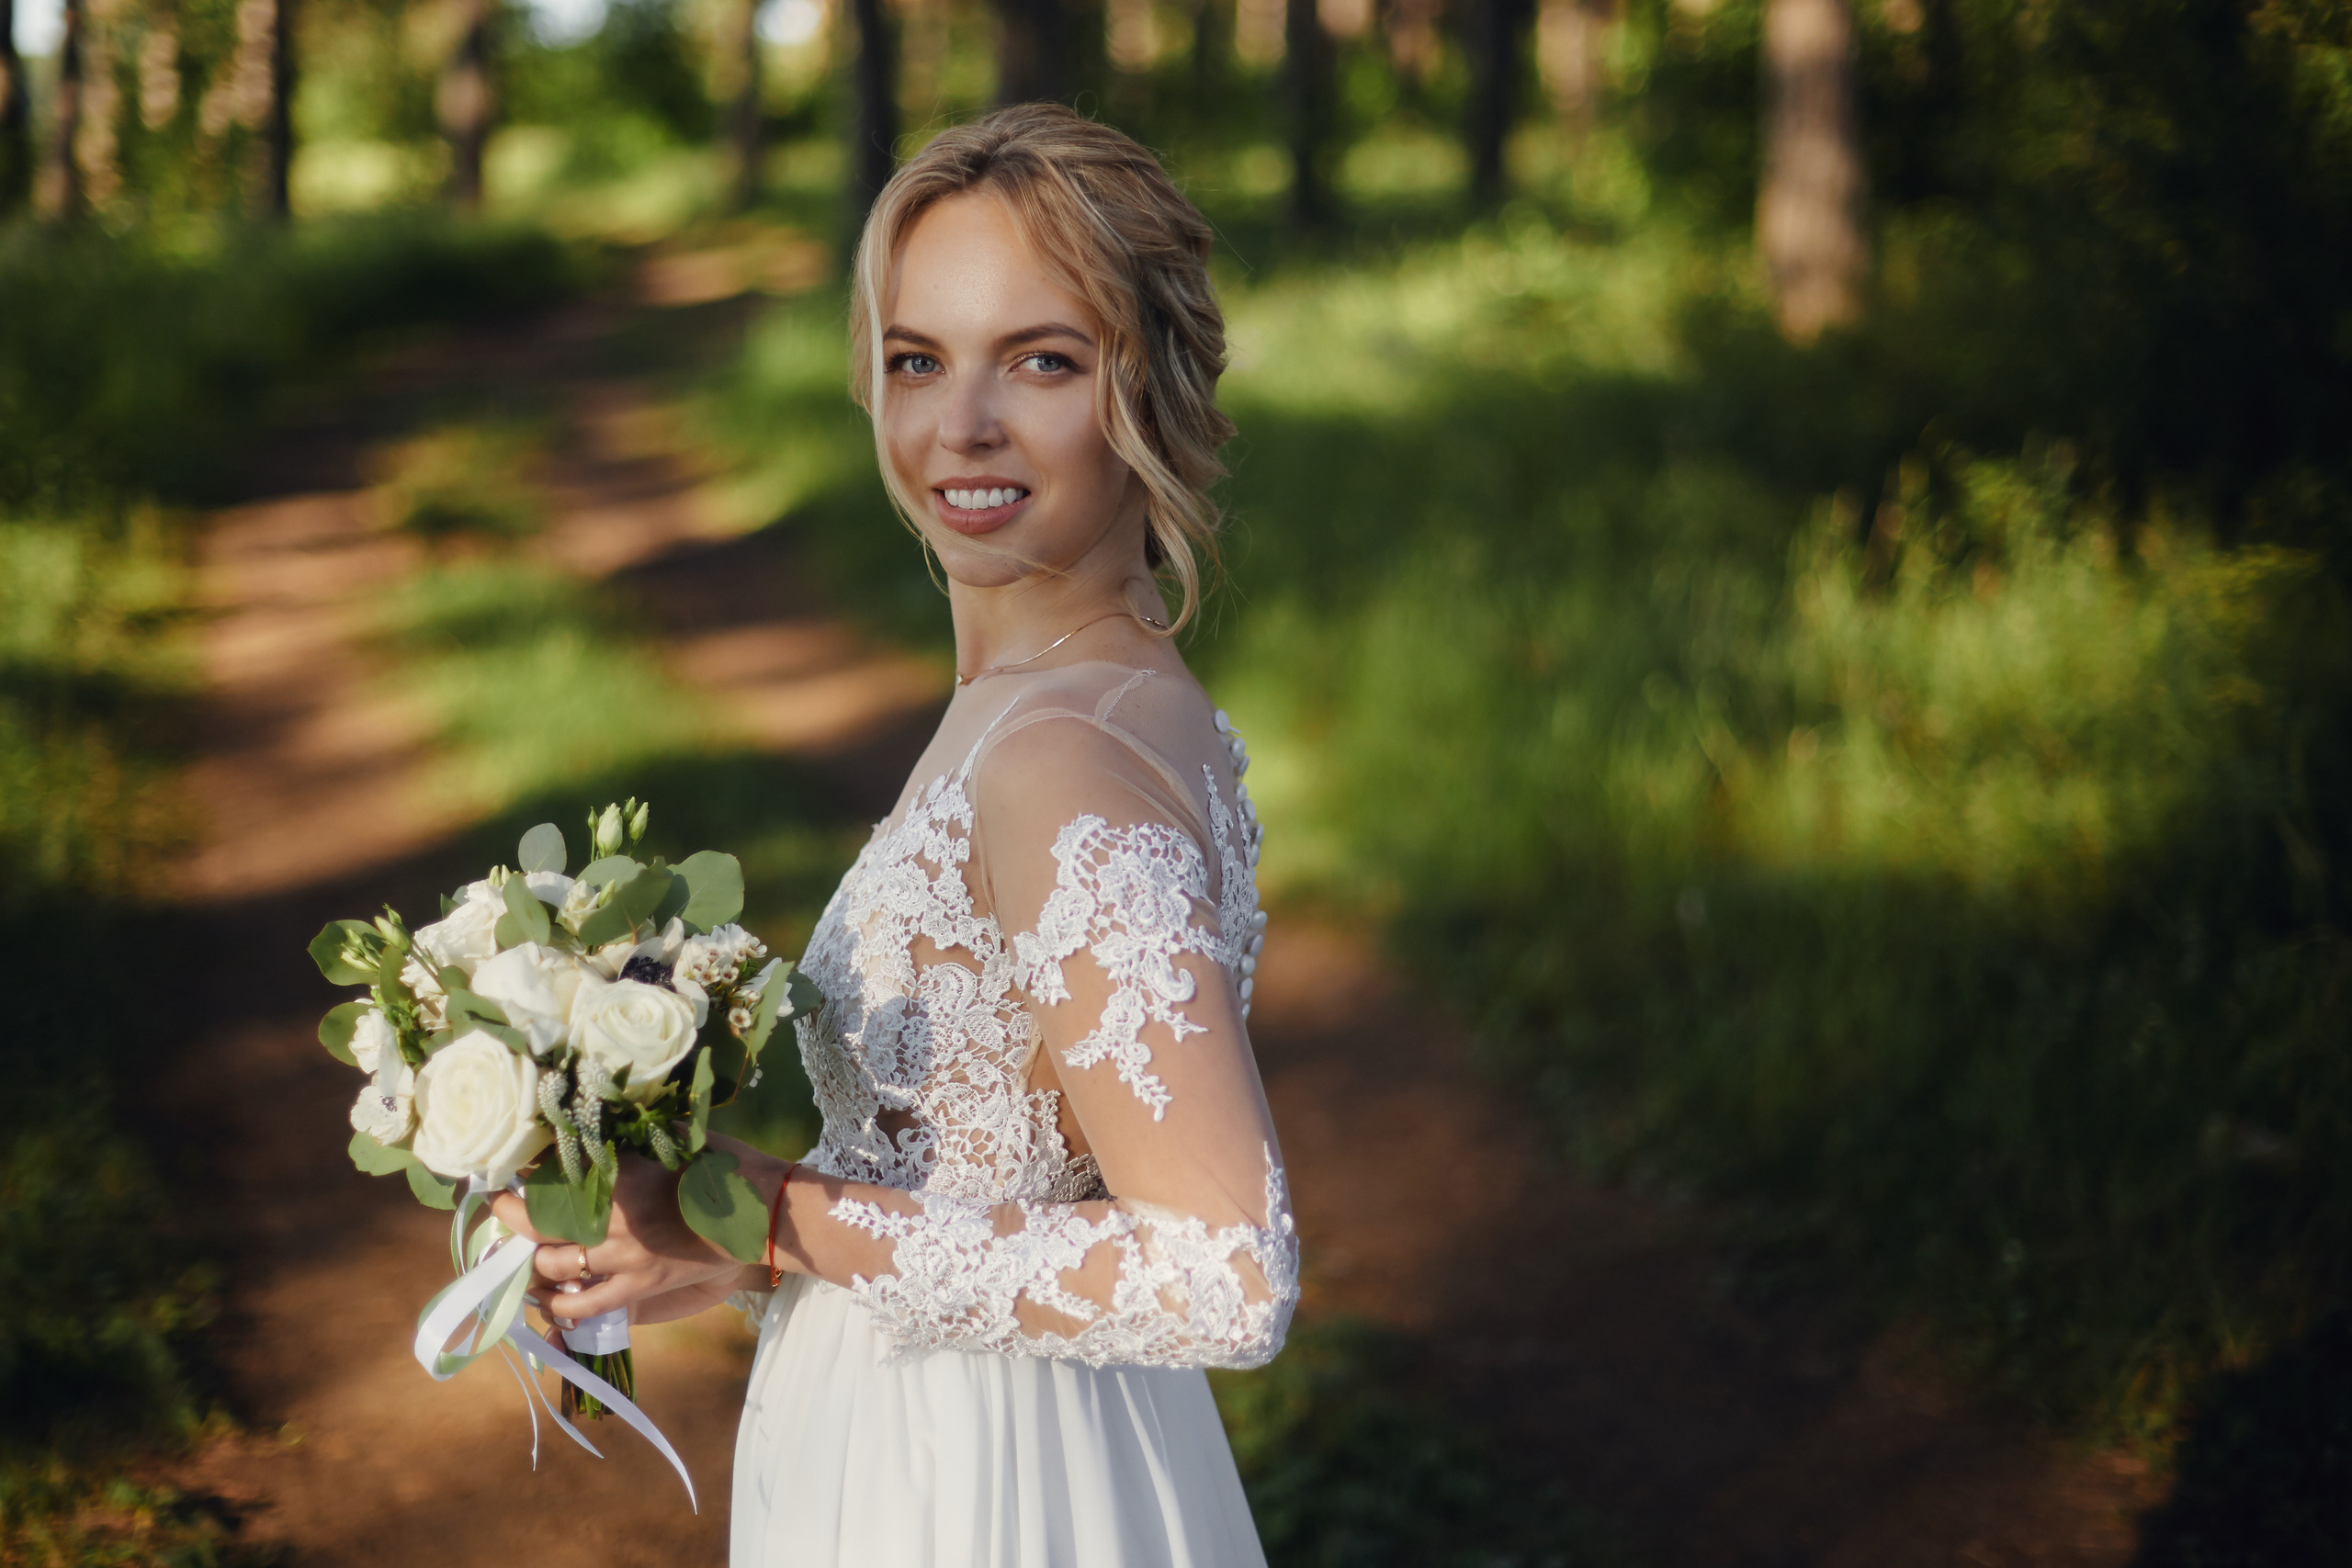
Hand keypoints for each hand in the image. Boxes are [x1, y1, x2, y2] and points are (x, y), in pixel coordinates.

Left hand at [489, 1150, 765, 1325]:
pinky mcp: (640, 1287)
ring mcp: (624, 1258)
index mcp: (621, 1175)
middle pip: (538, 1223)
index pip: (553, 1175)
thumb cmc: (726, 1166)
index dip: (526, 1174)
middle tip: (500, 1204)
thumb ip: (633, 1139)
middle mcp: (613, 1219)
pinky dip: (560, 1304)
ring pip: (552, 1265)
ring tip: (524, 1249)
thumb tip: (597, 1126)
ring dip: (532, 1259)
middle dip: (511, 1214)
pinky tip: (548, 1297)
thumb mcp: (676, 1139)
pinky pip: (585, 1305)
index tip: (513, 1169)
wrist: (766, 1213)